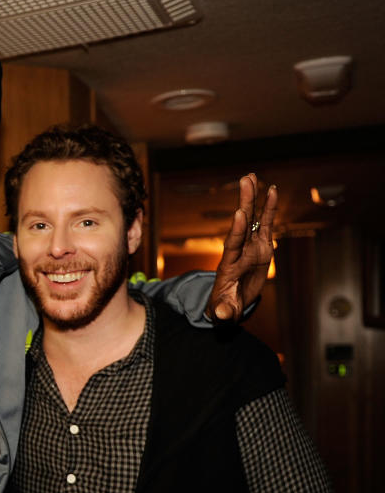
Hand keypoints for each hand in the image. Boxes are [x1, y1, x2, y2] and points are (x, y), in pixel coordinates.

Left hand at [206, 173, 277, 321]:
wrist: (230, 303)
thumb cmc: (225, 307)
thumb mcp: (224, 312)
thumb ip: (223, 312)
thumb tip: (221, 315)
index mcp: (229, 265)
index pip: (233, 244)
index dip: (237, 230)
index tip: (240, 213)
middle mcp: (239, 251)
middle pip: (242, 224)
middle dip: (245, 202)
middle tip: (246, 179)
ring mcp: (250, 247)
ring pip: (252, 219)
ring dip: (254, 198)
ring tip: (252, 177)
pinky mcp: (261, 247)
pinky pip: (265, 224)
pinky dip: (269, 209)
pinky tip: (272, 190)